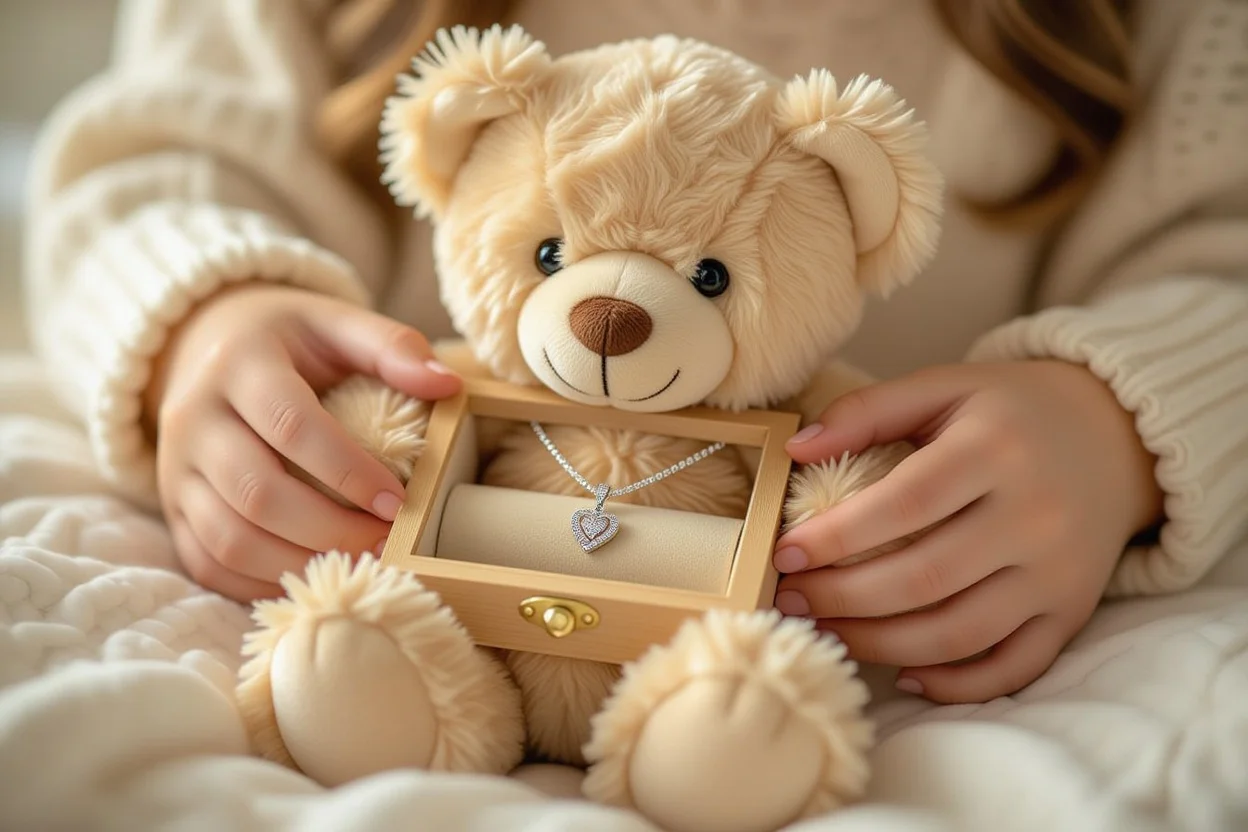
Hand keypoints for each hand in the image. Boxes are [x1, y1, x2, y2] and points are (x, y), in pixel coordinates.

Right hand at [144, 283, 460, 601]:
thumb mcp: (337, 323)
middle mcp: (194, 418)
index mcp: (239, 364)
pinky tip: (315, 577)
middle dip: (330, 529)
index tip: (397, 502)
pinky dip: (262, 585)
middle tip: (387, 543)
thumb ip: (392, 347)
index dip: (348, 470)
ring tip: (358, 564)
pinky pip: (209, 563)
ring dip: (299, 564)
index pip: (291, 425)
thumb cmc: (290, 340)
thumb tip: (447, 384)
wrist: (205, 342)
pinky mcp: (173, 507)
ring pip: (229, 538)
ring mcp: (176, 468)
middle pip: (257, 493)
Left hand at [772, 360, 1162, 703]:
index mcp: (996, 449)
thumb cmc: (1011, 410)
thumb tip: (795, 447)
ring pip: (959, 632)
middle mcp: (1035, 515)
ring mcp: (1057, 572)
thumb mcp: (944, 387)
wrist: (1117, 436)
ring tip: (827, 629)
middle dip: (843, 597)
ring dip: (880, 643)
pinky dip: (956, 683)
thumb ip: (868, 410)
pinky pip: (1012, 667)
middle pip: (925, 578)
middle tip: (790, 598)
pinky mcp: (1072, 612)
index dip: (839, 536)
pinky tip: (905, 672)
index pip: (906, 504)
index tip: (785, 552)